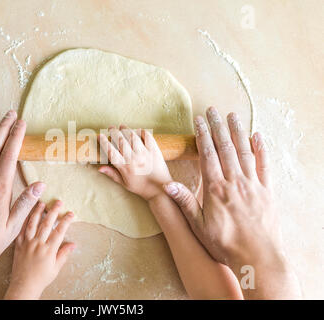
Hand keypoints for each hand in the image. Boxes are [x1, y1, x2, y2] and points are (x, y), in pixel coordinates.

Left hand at [4, 200, 74, 299]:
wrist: (23, 286)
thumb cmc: (41, 278)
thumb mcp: (56, 268)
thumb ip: (64, 254)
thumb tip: (73, 244)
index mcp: (48, 250)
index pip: (59, 232)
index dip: (66, 221)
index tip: (71, 213)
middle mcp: (38, 244)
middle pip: (46, 224)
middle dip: (53, 211)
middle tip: (58, 201)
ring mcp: (27, 243)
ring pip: (32, 224)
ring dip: (37, 212)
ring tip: (42, 202)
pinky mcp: (18, 245)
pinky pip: (21, 230)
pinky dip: (24, 220)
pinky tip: (27, 213)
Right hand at [97, 125, 171, 200]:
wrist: (160, 189)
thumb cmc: (141, 187)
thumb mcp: (124, 183)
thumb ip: (112, 174)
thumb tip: (100, 168)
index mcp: (124, 167)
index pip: (110, 151)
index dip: (104, 142)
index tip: (101, 136)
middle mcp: (134, 158)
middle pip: (120, 140)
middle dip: (114, 132)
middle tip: (111, 128)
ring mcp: (145, 153)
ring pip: (132, 136)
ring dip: (126, 129)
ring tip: (122, 126)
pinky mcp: (155, 150)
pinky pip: (147, 137)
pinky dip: (142, 131)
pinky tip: (137, 131)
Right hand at [163, 107, 300, 298]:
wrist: (257, 257)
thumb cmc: (225, 243)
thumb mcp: (198, 225)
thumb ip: (184, 202)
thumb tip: (167, 185)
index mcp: (216, 188)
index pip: (207, 154)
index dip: (203, 134)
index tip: (199, 119)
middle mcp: (234, 182)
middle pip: (225, 147)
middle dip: (218, 127)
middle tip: (213, 110)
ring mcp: (253, 185)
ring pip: (244, 152)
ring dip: (238, 132)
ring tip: (232, 116)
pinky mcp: (267, 191)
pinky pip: (265, 165)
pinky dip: (261, 149)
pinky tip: (257, 137)